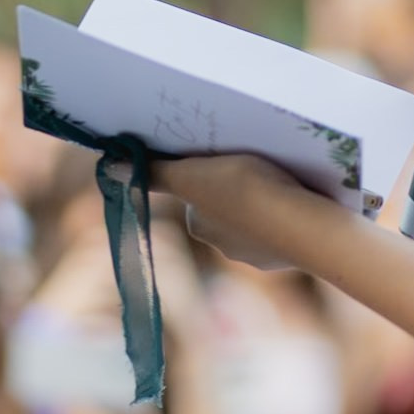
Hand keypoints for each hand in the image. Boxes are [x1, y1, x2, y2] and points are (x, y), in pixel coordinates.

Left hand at [153, 151, 305, 270]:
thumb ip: (155, 173)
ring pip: (258, 220)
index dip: (209, 175)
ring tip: (281, 179)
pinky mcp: (292, 254)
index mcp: (201, 227)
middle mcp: (226, 246)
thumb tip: (110, 169)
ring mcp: (262, 253)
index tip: (225, 159)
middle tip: (255, 164)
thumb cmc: (243, 193)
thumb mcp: (192, 174)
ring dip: (265, 203)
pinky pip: (286, 228)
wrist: (303, 224)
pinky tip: (300, 199)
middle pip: (227, 209)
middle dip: (238, 190)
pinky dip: (289, 215)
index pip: (198, 197)